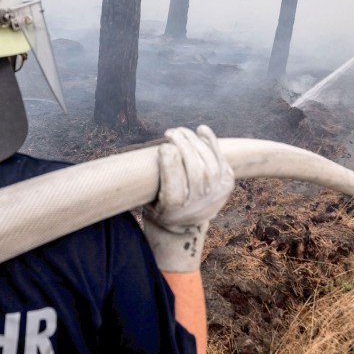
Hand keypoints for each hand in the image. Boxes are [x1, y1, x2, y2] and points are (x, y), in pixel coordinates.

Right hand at [142, 125, 234, 271]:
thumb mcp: (146, 200)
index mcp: (175, 210)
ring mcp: (216, 194)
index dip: (171, 165)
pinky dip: (211, 143)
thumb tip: (126, 162)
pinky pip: (220, 160)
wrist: (185, 224)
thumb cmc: (158, 205)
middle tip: (171, 132)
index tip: (164, 147)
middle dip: (183, 147)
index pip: (175, 187)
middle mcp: (199, 205)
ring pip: (208, 163)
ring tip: (180, 131)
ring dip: (194, 142)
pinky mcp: (226, 184)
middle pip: (195, 171)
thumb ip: (144, 184)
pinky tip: (201, 130)